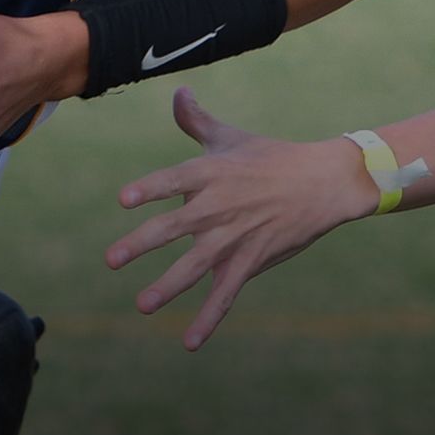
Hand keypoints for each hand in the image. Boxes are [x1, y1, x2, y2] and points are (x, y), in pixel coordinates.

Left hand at [104, 88, 379, 349]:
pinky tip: (189, 342)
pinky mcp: (251, 260)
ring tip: (143, 305)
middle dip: (142, 244)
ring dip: (168, 286)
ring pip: (197, 265)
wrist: (322, 182)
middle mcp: (220, 205)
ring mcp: (236, 236)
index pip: (174, 180)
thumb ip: (197, 121)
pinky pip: (226, 293)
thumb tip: (178, 93)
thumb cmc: (271, 157)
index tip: (124, 200)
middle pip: (176, 227)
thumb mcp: (231, 137)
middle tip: (111, 260)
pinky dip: (209, 318)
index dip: (150, 190)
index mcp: (211, 173)